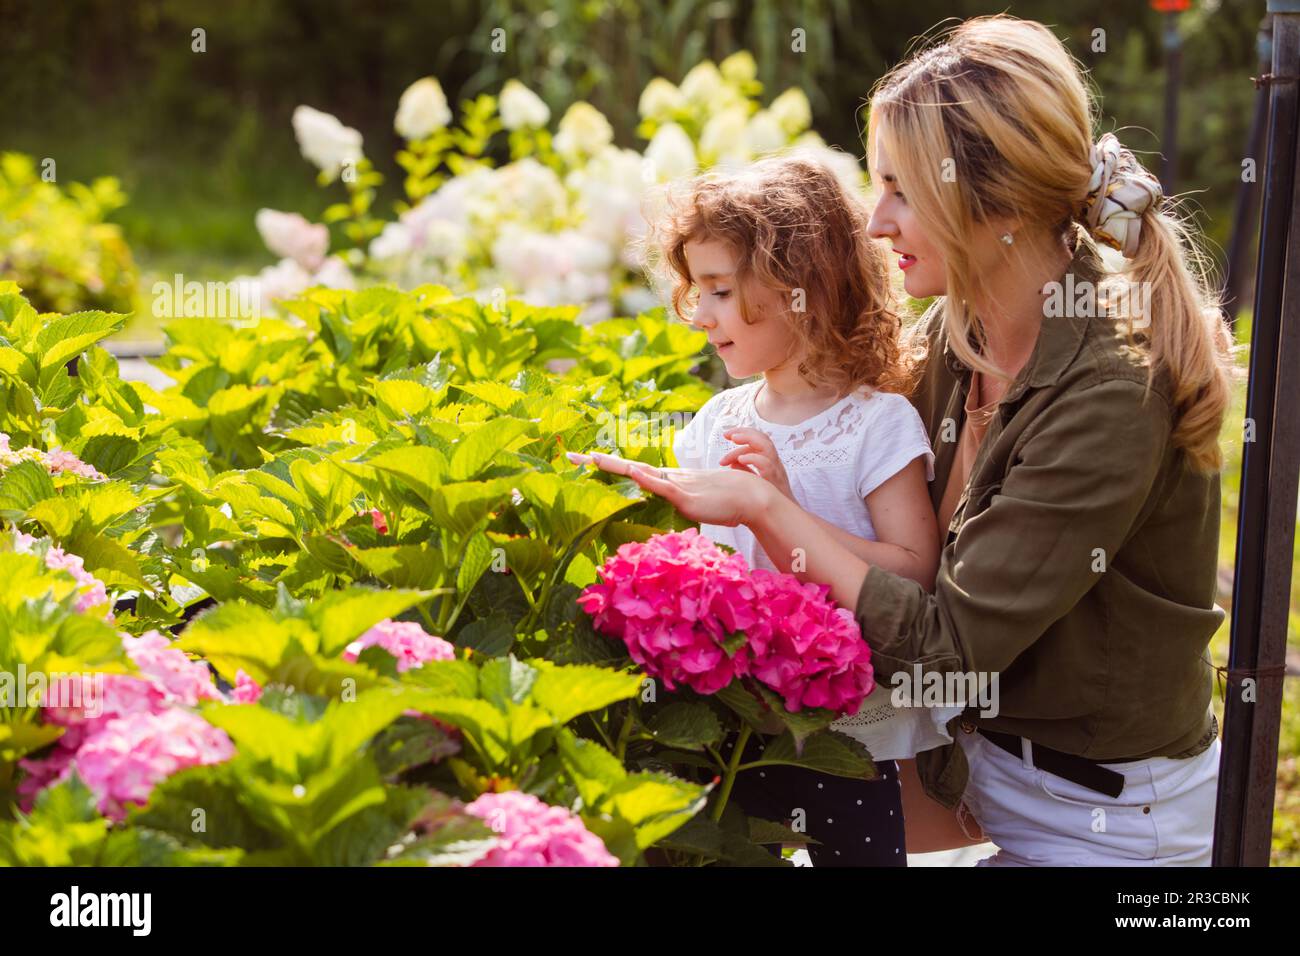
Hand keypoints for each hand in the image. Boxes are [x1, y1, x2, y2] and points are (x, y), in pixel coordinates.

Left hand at [566, 451, 770, 526]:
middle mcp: (667, 479)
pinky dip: (647, 479)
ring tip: (590, 458)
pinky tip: (633, 472)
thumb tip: (668, 504)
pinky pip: (664, 487)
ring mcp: (676, 486)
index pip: (631, 471)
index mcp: (667, 480)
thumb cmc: (726, 501)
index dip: (607, 465)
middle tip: (569, 457)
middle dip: (598, 462)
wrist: (751, 498)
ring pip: (639, 473)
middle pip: (626, 468)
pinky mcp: (686, 497)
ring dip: (614, 466)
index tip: (583, 460)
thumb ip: (680, 501)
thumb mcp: (695, 503)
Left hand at [719, 426, 793, 499]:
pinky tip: (740, 460)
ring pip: (767, 447)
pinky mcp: (775, 482)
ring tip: (733, 439)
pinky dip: (754, 459)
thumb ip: (746, 471)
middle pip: (764, 438)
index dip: (744, 434)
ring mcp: (777, 471)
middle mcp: (775, 463)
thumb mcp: (756, 482)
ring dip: (749, 440)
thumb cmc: (770, 502)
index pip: (759, 440)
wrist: (784, 520)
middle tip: (726, 434)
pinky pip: (767, 465)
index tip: (727, 435)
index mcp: (770, 462)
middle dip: (744, 432)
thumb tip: (731, 464)